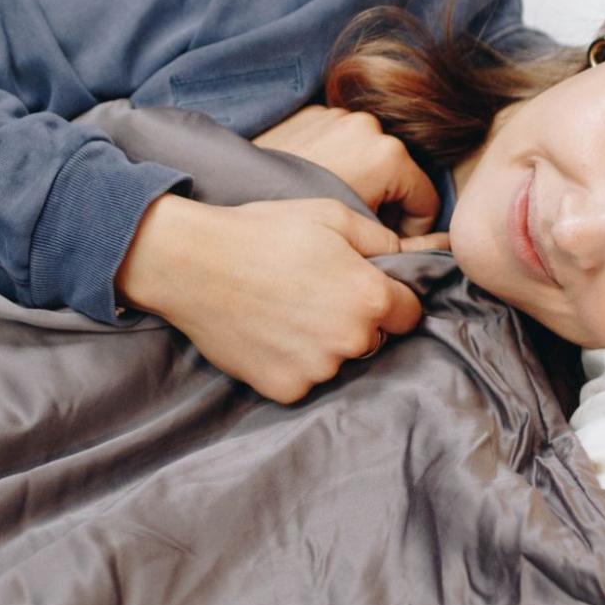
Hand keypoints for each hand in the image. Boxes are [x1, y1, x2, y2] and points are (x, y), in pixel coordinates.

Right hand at [114, 194, 448, 403]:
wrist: (192, 264)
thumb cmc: (263, 232)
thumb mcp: (331, 216)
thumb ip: (382, 241)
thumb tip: (412, 260)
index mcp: (370, 298)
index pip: (409, 312)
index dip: (389, 297)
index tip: (361, 286)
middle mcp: (351, 340)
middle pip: (374, 338)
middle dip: (356, 320)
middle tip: (315, 293)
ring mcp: (318, 370)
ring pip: (339, 361)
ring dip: (324, 343)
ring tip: (286, 310)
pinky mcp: (286, 388)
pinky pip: (304, 378)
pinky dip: (292, 361)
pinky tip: (269, 331)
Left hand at [251, 104, 440, 236]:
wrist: (229, 190)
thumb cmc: (294, 219)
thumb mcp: (354, 237)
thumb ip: (395, 244)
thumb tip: (426, 253)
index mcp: (389, 156)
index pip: (426, 202)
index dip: (408, 234)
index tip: (380, 248)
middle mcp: (371, 127)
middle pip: (398, 179)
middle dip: (382, 206)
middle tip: (348, 231)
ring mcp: (341, 115)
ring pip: (368, 160)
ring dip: (358, 183)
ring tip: (323, 205)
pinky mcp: (313, 112)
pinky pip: (339, 143)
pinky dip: (333, 161)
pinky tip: (308, 182)